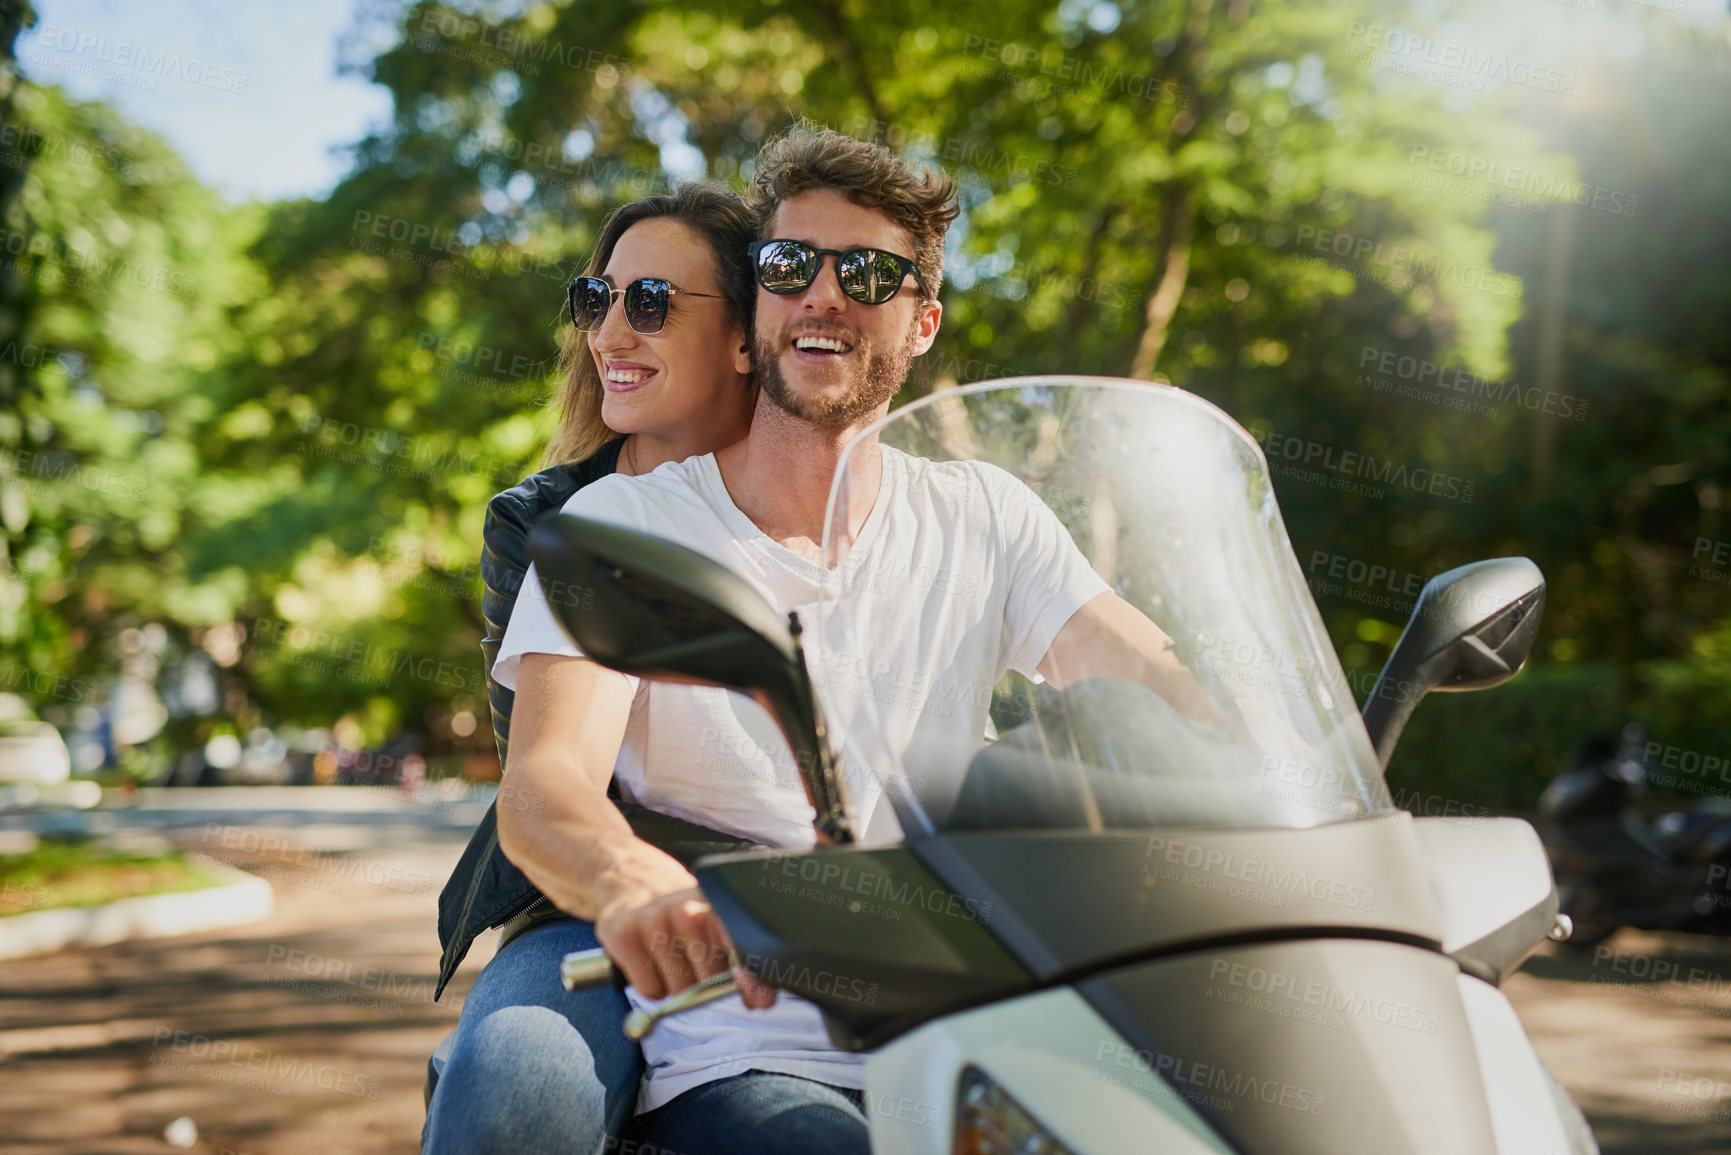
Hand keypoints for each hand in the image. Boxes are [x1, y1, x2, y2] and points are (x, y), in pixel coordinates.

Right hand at [594, 887, 776, 1009]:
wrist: (625, 877)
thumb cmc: (676, 909)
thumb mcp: (710, 918)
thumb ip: (738, 955)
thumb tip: (762, 999)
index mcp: (714, 906)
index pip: (740, 948)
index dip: (751, 979)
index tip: (757, 999)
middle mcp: (685, 911)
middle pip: (709, 981)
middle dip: (706, 985)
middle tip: (694, 962)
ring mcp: (653, 922)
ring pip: (678, 989)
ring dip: (675, 985)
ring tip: (668, 956)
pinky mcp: (623, 935)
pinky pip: (649, 989)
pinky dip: (651, 986)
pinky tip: (648, 960)